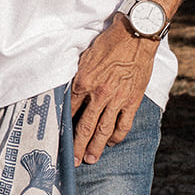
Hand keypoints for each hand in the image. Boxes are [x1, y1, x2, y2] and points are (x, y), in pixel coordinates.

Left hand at [71, 18, 155, 165]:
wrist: (135, 35)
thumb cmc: (108, 41)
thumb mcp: (85, 56)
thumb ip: (78, 75)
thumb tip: (70, 91)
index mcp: (83, 81)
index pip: (70, 109)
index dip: (64, 124)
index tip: (59, 136)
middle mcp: (98, 93)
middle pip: (85, 125)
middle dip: (77, 145)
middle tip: (73, 160)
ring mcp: (116, 99)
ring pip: (104, 130)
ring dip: (96, 147)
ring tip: (90, 159)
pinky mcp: (132, 100)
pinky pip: (123, 124)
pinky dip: (117, 136)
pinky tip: (112, 143)